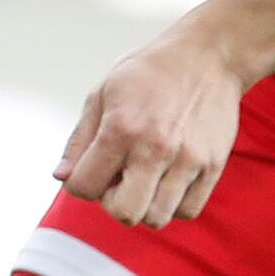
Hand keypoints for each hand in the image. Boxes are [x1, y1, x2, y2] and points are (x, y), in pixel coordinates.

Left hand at [57, 4, 252, 224]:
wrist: (208, 56)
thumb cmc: (149, 73)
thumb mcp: (104, 93)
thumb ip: (80, 139)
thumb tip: (61, 177)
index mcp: (121, 128)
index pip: (84, 187)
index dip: (82, 183)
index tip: (95, 166)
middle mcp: (155, 148)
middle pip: (124, 214)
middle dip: (113, 202)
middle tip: (120, 177)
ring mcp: (188, 160)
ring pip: (156, 219)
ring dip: (144, 205)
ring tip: (147, 177)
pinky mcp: (213, 166)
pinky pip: (187, 212)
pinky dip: (173, 205)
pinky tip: (169, 179)